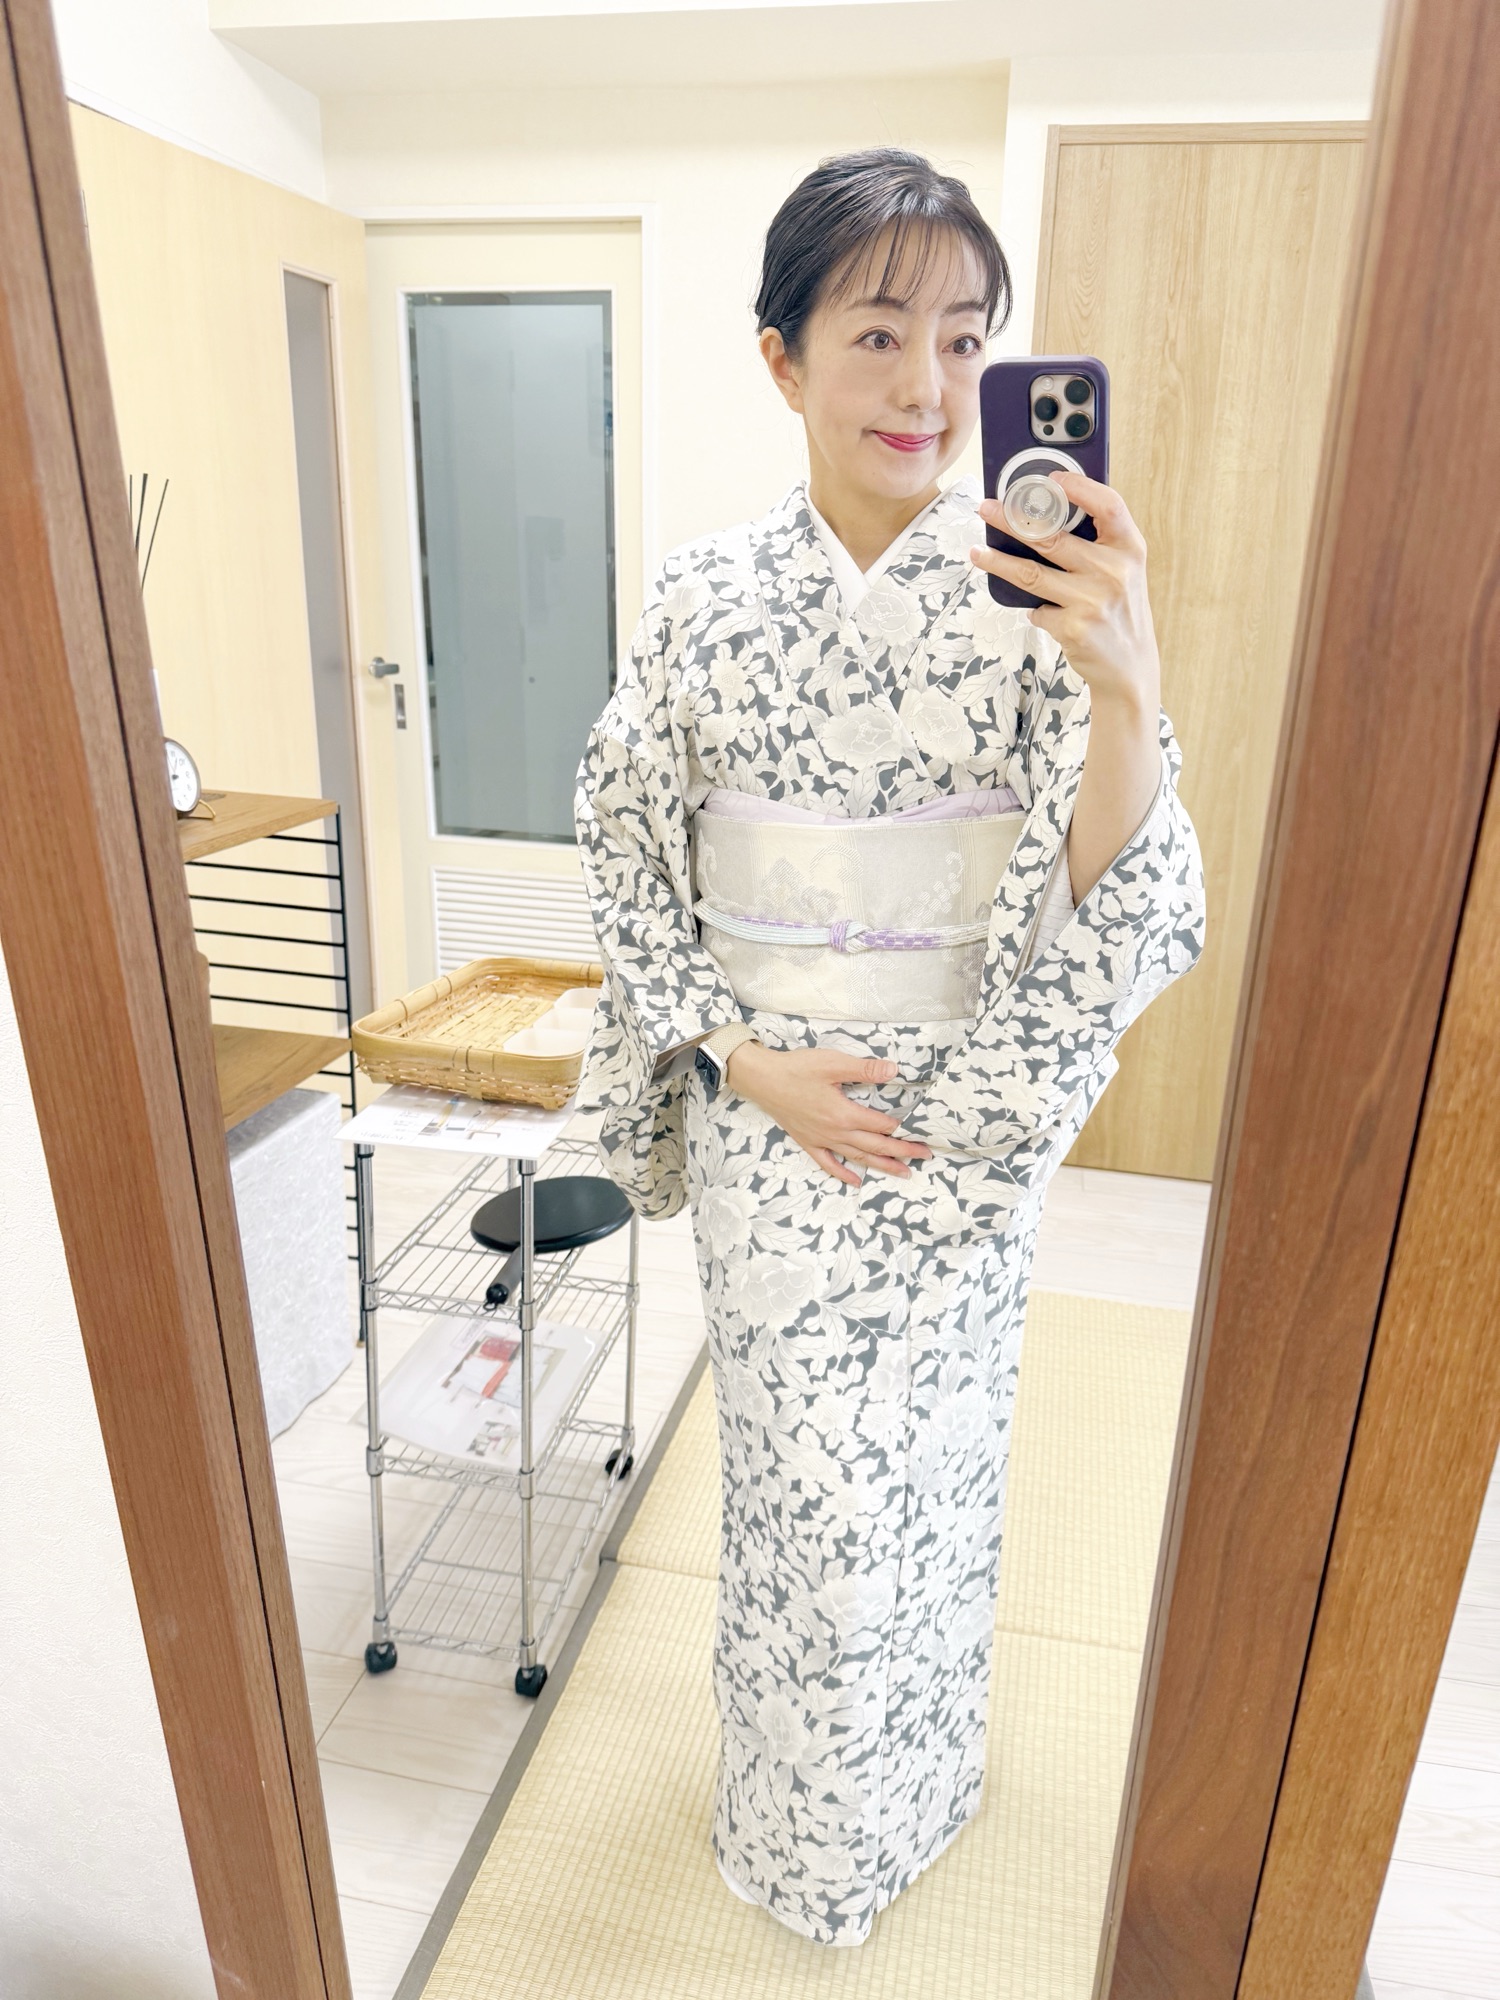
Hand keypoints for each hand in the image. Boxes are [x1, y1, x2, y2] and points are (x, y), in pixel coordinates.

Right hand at [725, 1043, 931, 1187]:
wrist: (762, 1080)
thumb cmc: (796, 1069)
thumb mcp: (833, 1063)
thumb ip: (865, 1069)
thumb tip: (894, 1071)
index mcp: (844, 1114)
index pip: (881, 1125)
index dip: (902, 1130)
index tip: (921, 1132)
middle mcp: (835, 1132)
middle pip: (875, 1146)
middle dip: (902, 1152)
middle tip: (924, 1156)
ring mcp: (821, 1140)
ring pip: (857, 1158)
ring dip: (882, 1166)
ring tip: (903, 1172)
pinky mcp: (808, 1141)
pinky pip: (828, 1163)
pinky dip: (843, 1174)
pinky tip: (855, 1181)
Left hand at [971, 471, 1162, 899]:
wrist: (1129, 669)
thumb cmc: (1118, 611)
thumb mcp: (1123, 572)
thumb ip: (1097, 544)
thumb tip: (1041, 512)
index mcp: (1131, 549)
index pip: (1109, 505)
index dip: (1079, 487)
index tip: (1048, 478)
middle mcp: (1115, 572)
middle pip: (1053, 536)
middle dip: (1012, 520)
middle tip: (984, 507)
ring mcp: (1094, 601)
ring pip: (1031, 574)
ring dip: (997, 563)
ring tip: (976, 552)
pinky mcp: (1073, 628)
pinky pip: (1036, 609)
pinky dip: (1032, 609)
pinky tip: (1038, 612)